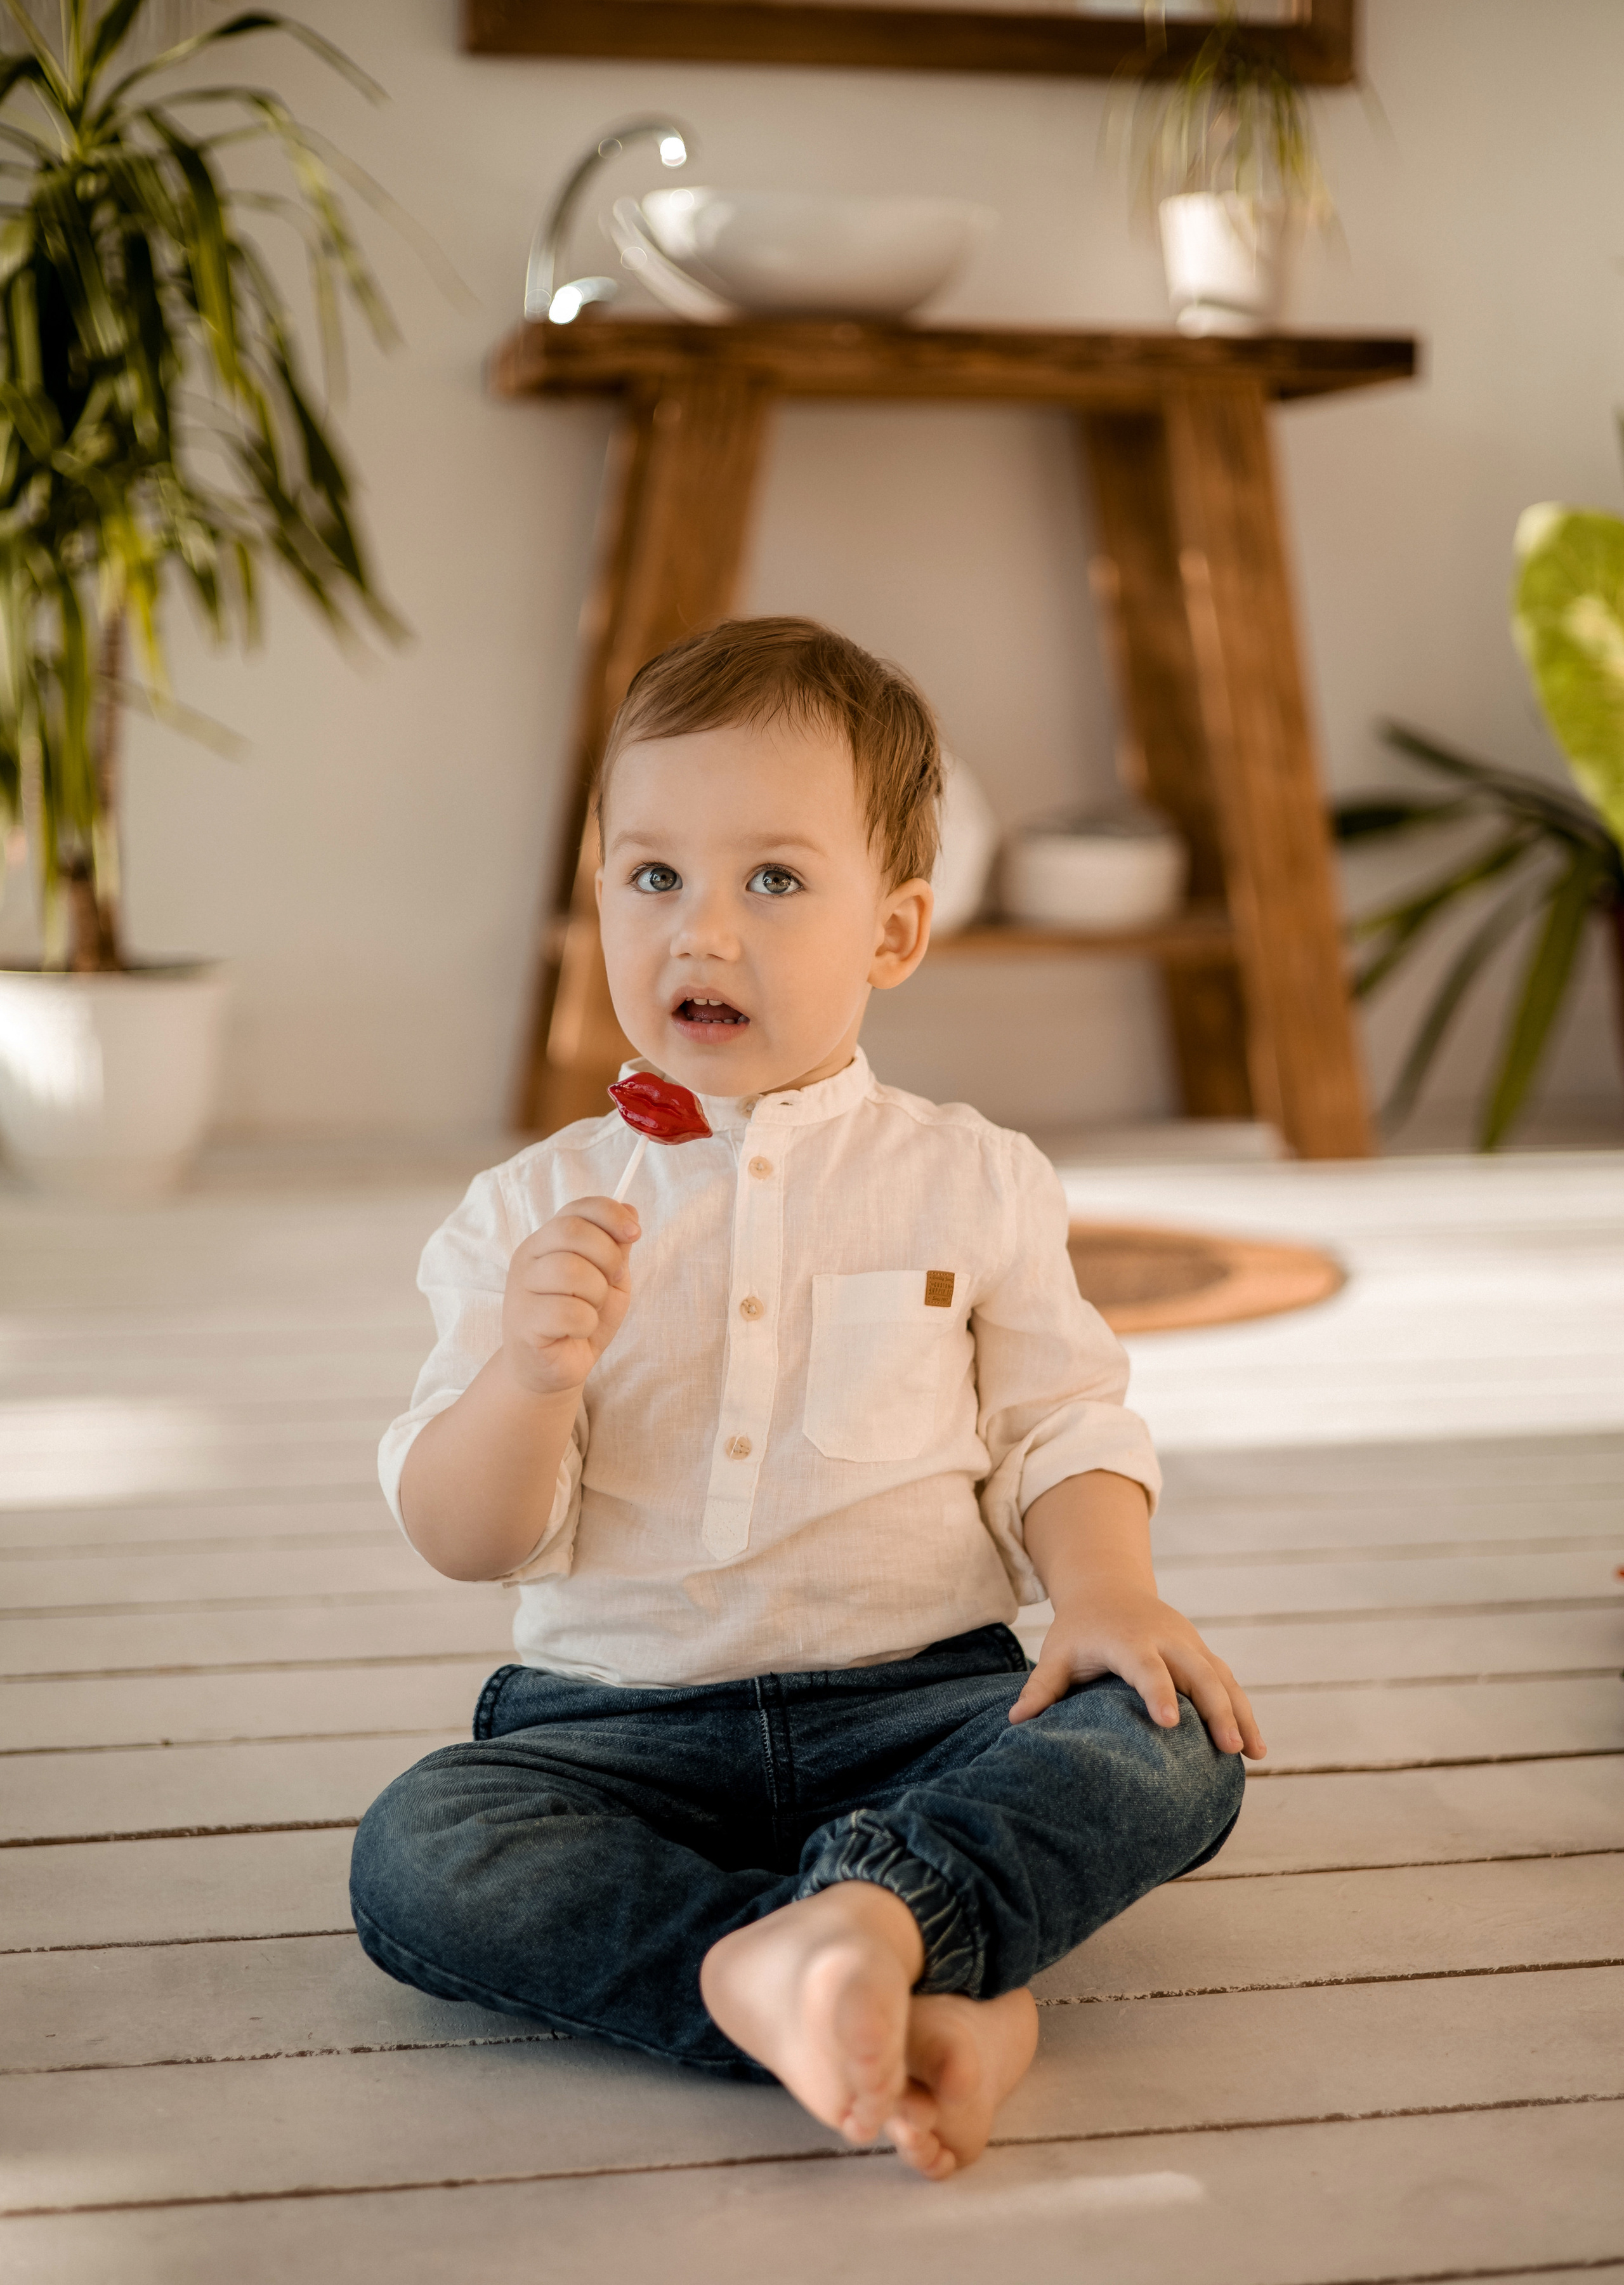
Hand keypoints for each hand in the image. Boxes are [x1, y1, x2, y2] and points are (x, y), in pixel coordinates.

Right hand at [501, 1196, 638, 1398]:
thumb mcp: (607, 1279)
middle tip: (613, 1281)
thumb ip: (616, 1247)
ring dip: (596, 1294)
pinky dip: (585, 1324)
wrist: (554, 1369)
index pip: (576, 1209)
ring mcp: (520, 1290)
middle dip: (607, 1256)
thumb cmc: (580, 1320)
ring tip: (590, 1310)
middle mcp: (528, 1259)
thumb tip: (630, 1209)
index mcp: (546, 1241)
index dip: (610, 1215)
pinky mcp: (523, 1324)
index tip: (636, 1233)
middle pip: (572, 1232)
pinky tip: (576, 1332)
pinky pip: (569, 1312)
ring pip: (570, 1270)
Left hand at [1008, 1582, 1265, 1758]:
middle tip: (1229, 1748)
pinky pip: (1227, 1680)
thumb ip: (1042, 1687)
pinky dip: (1243, 1708)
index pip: (1146, 1667)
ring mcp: (1188, 1644)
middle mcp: (1165, 1639)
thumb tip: (1015, 1723)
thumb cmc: (1080, 1628)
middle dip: (1216, 1709)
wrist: (1109, 1587)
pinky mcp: (1201, 1653)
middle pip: (1198, 1673)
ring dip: (1240, 1713)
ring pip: (1221, 1678)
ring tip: (1254, 1753)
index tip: (1169, 1723)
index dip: (1158, 1693)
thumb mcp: (1058, 1652)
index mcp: (1128, 1640)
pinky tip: (1254, 1744)